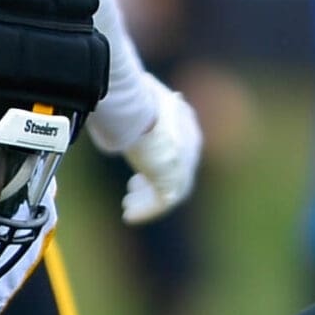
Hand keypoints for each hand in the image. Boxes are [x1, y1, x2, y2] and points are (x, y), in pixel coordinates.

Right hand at [115, 76, 200, 225]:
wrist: (143, 115)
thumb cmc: (140, 102)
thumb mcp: (144, 101)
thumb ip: (141, 108)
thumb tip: (125, 98)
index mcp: (188, 131)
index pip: (175, 155)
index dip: (155, 167)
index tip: (136, 178)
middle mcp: (189, 152)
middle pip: (172, 176)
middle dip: (150, 186)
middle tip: (131, 192)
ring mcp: (183, 169)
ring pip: (167, 193)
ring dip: (147, 200)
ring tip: (128, 207)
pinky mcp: (172, 184)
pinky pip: (161, 205)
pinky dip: (146, 211)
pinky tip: (130, 216)